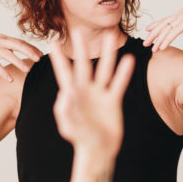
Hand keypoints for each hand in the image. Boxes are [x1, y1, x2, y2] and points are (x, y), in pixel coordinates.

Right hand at [0, 34, 42, 82]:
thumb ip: (10, 46)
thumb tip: (25, 50)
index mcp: (3, 38)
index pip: (21, 42)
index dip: (32, 48)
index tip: (42, 55)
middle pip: (17, 45)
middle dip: (28, 52)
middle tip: (39, 59)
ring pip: (7, 54)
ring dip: (18, 62)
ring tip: (27, 70)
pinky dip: (3, 72)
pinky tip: (10, 79)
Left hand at [51, 32, 134, 155]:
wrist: (98, 151)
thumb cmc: (80, 139)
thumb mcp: (69, 125)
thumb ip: (65, 109)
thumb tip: (66, 92)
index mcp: (71, 94)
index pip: (64, 71)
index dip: (59, 56)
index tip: (53, 40)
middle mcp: (85, 90)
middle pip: (83, 65)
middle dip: (81, 48)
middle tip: (77, 31)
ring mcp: (100, 94)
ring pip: (104, 70)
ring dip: (107, 54)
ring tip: (110, 37)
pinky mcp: (112, 101)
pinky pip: (118, 83)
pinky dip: (124, 72)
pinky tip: (129, 60)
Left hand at [142, 9, 182, 51]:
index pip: (166, 20)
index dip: (156, 26)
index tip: (148, 30)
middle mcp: (181, 14)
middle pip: (163, 24)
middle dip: (153, 34)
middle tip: (145, 42)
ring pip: (166, 29)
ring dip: (158, 40)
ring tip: (152, 48)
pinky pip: (172, 33)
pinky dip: (166, 41)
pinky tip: (161, 47)